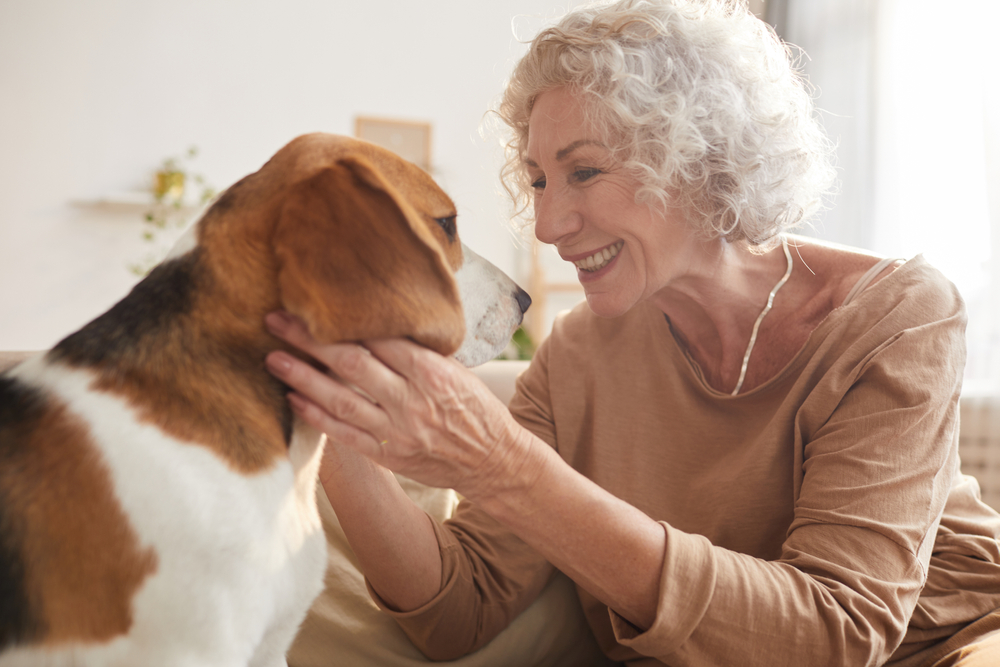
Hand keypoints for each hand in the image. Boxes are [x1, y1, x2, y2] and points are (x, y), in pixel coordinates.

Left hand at [263, 311, 533, 495]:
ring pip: (340, 399)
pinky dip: (316, 416)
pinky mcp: (387, 455)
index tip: (312, 303)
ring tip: (273, 358)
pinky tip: (294, 399)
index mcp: (431, 371)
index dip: (341, 320)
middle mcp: (412, 399)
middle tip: (276, 320)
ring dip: (302, 378)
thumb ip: (417, 352)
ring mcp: (397, 430)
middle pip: (351, 363)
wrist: (492, 461)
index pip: (378, 338)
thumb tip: (375, 326)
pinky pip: (344, 433)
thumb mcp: (456, 370)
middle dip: (310, 340)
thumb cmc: (474, 408)